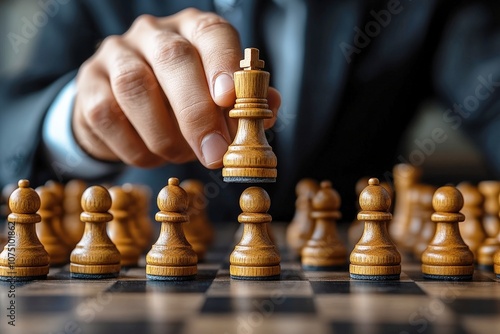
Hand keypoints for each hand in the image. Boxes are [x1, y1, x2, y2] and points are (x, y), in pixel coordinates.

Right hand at [73, 8, 279, 168]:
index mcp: (193, 30)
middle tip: (214, 153)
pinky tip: (152, 155)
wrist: (124, 108)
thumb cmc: (182, 103)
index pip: (212, 33)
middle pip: (172, 59)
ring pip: (136, 88)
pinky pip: (108, 117)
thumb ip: (243, 105)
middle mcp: (153, 33)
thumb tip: (268, 113)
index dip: (224, 64)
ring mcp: (115, 56)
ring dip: (165, 134)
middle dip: (197, 112)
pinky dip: (136, 146)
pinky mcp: (88, 86)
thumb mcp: (217, 100)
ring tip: (182, 156)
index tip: (229, 100)